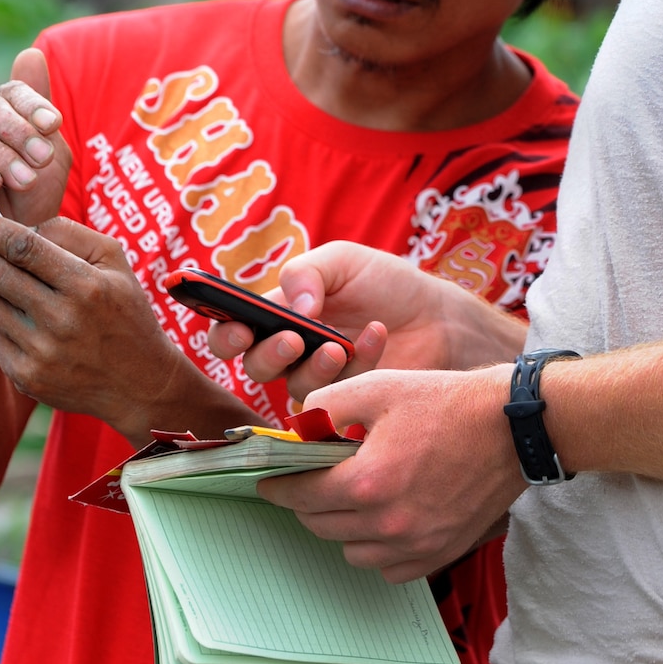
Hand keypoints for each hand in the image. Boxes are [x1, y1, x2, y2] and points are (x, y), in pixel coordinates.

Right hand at [0, 48, 70, 277]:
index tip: (56, 125)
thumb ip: (40, 114)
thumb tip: (31, 52)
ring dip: (2, 156)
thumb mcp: (45, 159)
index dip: (32, 105)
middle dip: (20, 132)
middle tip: (44, 158)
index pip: (9, 92)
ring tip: (25, 180)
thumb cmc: (21, 203)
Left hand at [0, 210, 256, 442]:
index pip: (23, 246)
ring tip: (17, 295)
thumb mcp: (115, 261)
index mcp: (87, 284)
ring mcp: (43, 353)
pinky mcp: (28, 378)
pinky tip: (29, 330)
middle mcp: (64, 319)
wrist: (140, 382)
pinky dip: (4, 328)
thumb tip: (21, 226)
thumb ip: (70, 234)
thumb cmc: (125, 311)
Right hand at [208, 241, 524, 404]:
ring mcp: (319, 380)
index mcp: (278, 313)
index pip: (232, 329)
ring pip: (294, 386)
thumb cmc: (385, 284)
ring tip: (340, 344)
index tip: (241, 330)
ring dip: (315, 365)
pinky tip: (376, 335)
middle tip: (293, 341)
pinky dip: (356, 363)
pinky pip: (338, 395)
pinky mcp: (347, 402)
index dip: (226, 335)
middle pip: (255, 365)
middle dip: (268, 355)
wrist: (436, 315)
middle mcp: (290, 351)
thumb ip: (306, 273)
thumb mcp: (343, 261)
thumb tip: (289, 309)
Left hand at [257, 364, 523, 580]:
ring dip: (342, 527)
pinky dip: (378, 548)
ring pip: (351, 551)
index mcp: (369, 481)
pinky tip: (384, 517)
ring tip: (352, 496)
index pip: (300, 496)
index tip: (269, 481)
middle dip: (307, 502)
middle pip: (321, 526)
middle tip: (310, 480)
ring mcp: (416, 544)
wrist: (512, 429)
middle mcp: (389, 522)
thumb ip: (327, 405)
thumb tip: (297, 428)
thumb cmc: (447, 403)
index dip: (278, 486)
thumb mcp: (379, 386)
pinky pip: (388, 568)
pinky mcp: (438, 553)